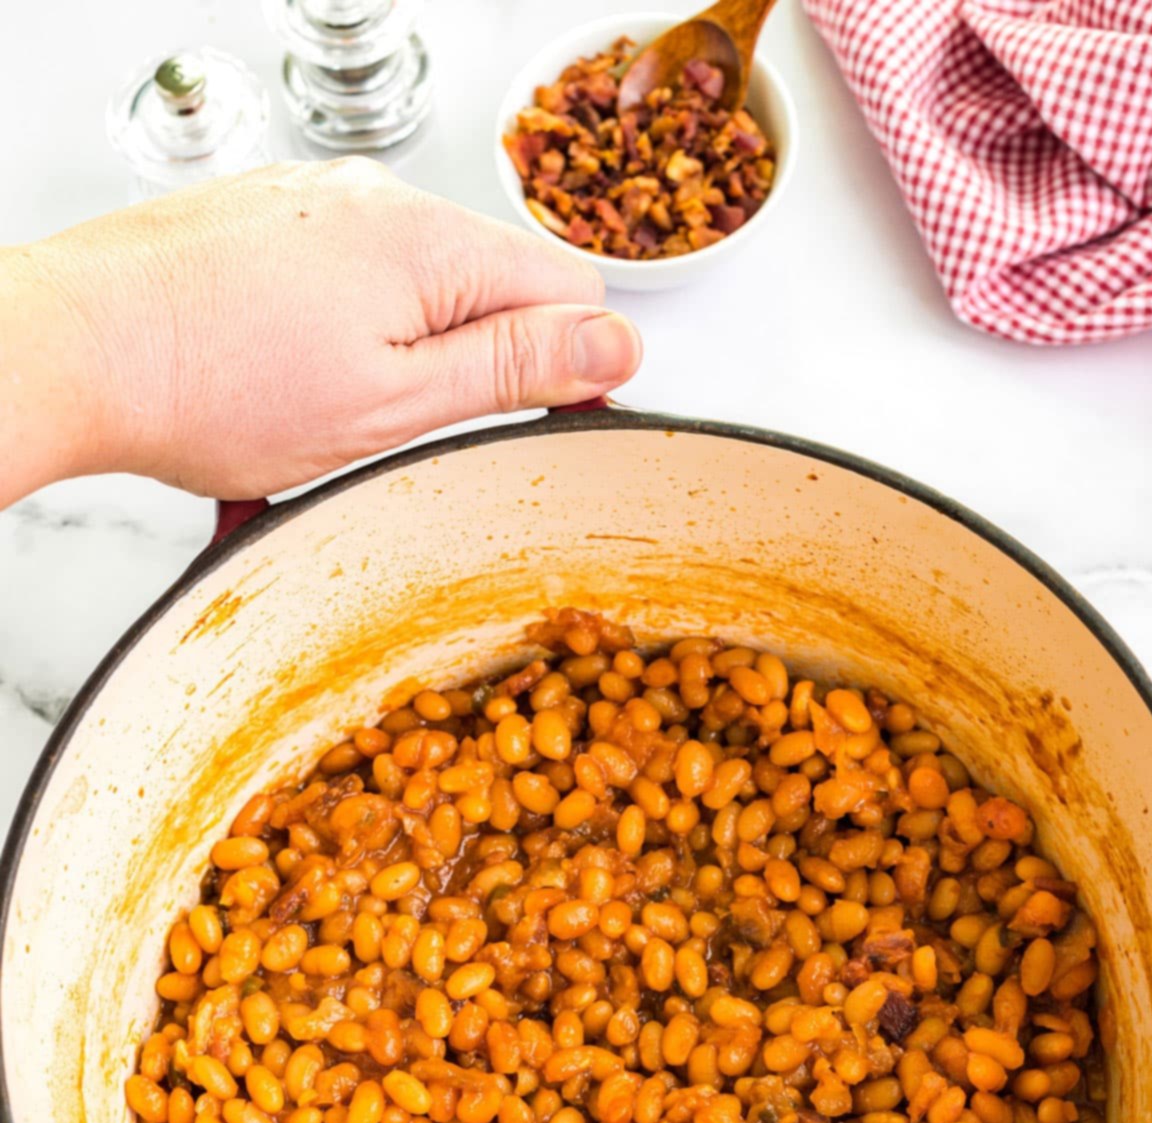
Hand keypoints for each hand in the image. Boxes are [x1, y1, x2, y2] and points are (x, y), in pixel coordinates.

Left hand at [0, 159, 640, 503]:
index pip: (571, 290)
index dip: (569, 368)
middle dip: (469, 372)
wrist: (78, 345)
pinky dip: (334, 346)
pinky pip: (345, 287)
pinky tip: (286, 391)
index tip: (534, 426)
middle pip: (491, 290)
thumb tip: (619, 346)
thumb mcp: (393, 402)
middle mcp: (382, 202)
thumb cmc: (214, 383)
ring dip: (397, 366)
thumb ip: (515, 370)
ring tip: (328, 423)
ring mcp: (321, 207)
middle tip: (405, 438)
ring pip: (413, 294)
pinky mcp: (271, 223)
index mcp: (433, 243)